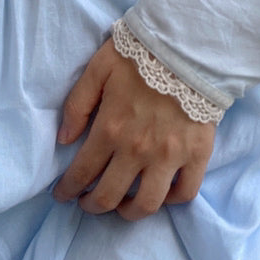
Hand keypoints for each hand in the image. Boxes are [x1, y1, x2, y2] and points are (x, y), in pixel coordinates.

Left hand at [53, 37, 215, 219]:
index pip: (81, 173)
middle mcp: (138, 149)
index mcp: (110, 129)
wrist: (190, 46)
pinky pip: (185, 192)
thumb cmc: (140, 55)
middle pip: (109, 197)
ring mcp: (170, 156)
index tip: (62, 195)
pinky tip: (159, 194)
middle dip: (92, 206)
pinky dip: (170, 201)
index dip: (67, 190)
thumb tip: (64, 140)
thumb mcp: (97, 69)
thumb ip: (77, 105)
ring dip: (128, 213)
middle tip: (87, 203)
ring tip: (121, 207)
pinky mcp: (197, 155)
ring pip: (147, 204)